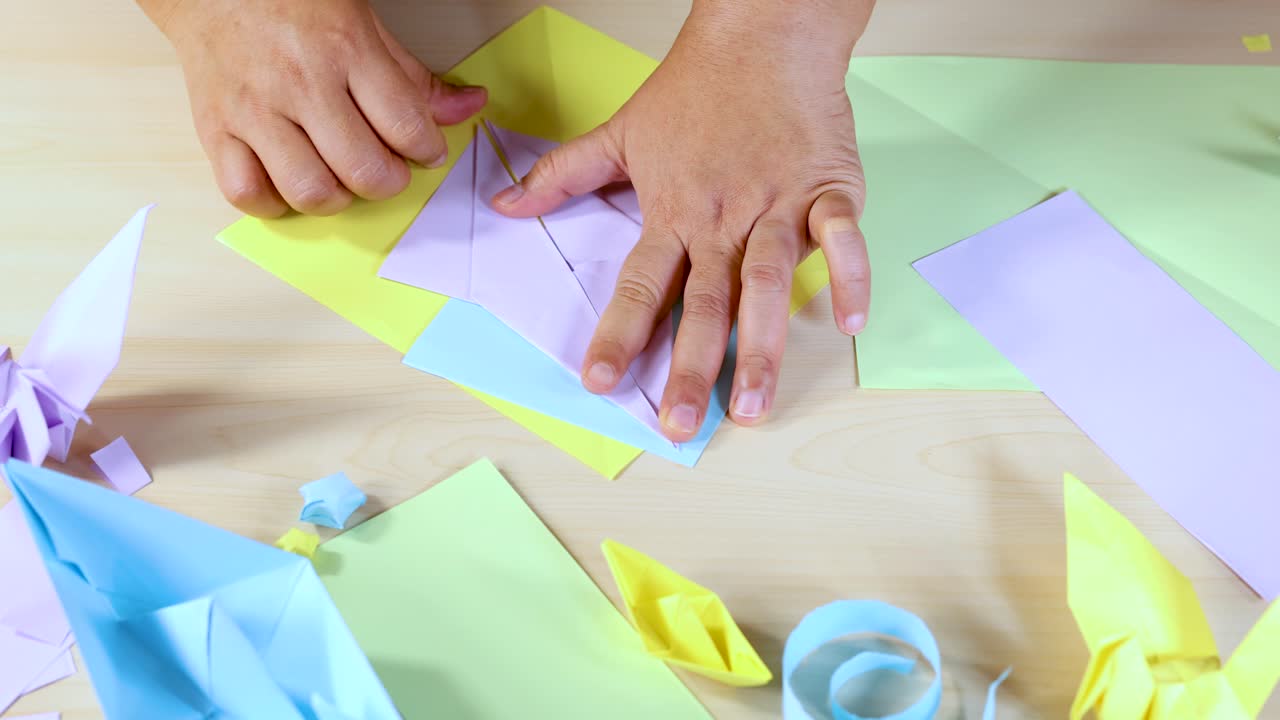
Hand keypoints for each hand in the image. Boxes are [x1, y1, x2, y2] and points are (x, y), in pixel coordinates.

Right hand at [146, 0, 485, 216]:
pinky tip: (289, 183)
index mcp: (345, 49)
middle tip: (386, 168)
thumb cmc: (292, 1)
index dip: (427, 150)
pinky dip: (273, 202)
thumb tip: (468, 107)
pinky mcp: (215, 130)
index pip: (406, 126)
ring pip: (309, 190)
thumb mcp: (365, 22)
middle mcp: (299, 83)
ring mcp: (254, 110)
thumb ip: (414, 76)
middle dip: (388, 180)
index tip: (424, 151)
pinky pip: (246, 193)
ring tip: (340, 178)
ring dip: (337, 198)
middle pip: (363, 169)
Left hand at [493, 2, 870, 441]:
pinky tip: (850, 324)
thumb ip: (564, 175)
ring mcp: (777, 206)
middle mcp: (723, 220)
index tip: (602, 382)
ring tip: (758, 404)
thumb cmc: (695, 87)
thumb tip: (508, 203)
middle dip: (692, 368)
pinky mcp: (828, 189)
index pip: (640, 284)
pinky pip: (841, 238)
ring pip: (767, 284)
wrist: (765, 34)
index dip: (620, 334)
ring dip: (764, 347)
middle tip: (682, 425)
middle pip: (704, 303)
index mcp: (673, 213)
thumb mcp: (621, 131)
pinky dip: (849, 276)